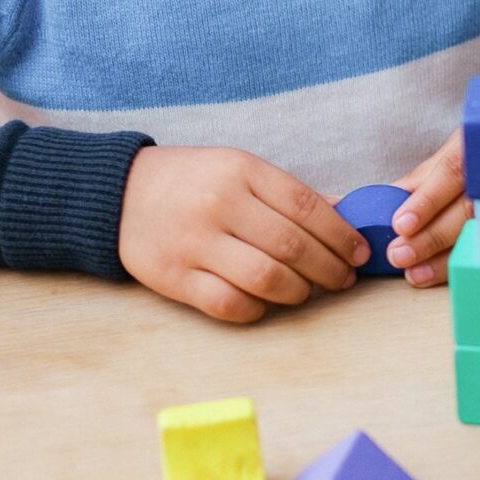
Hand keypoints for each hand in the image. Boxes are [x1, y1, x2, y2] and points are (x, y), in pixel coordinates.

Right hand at [117, 146, 368, 322]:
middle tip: (342, 279)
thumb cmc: (194, 182)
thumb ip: (289, 194)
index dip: (341, 235)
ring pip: (266, 278)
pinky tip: (265, 304)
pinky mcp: (173, 277)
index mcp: (242, 171)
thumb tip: (345, 216)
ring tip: (306, 292)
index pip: (307, 206)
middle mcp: (220, 204)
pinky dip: (257, 310)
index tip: (359, 252)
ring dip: (298, 292)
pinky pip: (228, 303)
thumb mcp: (240, 169)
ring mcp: (194, 242)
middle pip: (293, 246)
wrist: (121, 193)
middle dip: (329, 268)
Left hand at [384, 131, 471, 286]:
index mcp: (478, 144)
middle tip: (399, 256)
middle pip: (469, 207)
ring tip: (416, 273)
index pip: (452, 172)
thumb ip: (422, 179)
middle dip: (431, 236)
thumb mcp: (451, 154)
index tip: (401, 225)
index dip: (427, 200)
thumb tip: (383, 202)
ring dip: (447, 256)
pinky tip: (448, 273)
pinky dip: (469, 261)